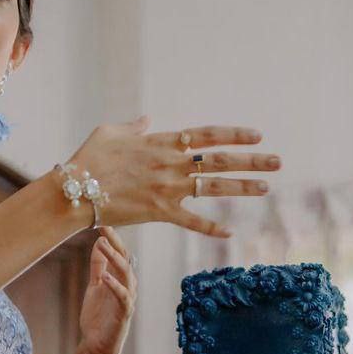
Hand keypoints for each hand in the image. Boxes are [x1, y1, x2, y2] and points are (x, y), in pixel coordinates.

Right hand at [66, 115, 280, 237]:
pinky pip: (191, 222)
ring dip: (243, 187)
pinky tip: (229, 233)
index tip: (256, 135)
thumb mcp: (110, 132)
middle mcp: (171, 164)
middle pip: (220, 160)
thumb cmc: (89, 159)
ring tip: (266, 188)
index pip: (207, 135)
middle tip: (277, 161)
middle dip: (252, 160)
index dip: (234, 134)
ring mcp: (168, 188)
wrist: (75, 190)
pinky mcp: (159, 212)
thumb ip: (134, 126)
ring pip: (214, 187)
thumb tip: (147, 120)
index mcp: (162, 142)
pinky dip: (210, 228)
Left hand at [78, 226, 137, 353]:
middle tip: (105, 228)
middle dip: (116, 244)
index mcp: (119, 280)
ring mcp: (126, 301)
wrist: (96, 346)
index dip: (113, 240)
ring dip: (115, 260)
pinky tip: (106, 277)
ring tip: (103, 246)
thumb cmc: (97, 317)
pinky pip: (123, 298)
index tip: (103, 223)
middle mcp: (126, 288)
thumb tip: (99, 242)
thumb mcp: (94, 287)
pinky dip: (115, 287)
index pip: (120, 255)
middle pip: (125, 261)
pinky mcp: (123, 315)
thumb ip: (98, 267)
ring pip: (127, 276)